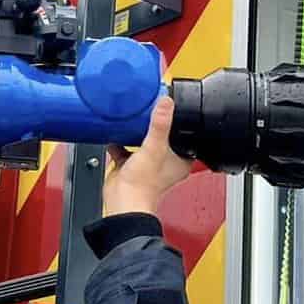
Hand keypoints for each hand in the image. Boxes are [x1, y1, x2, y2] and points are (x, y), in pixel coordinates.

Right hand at [105, 96, 192, 219]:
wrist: (122, 200)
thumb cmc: (143, 185)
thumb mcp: (154, 148)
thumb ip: (160, 124)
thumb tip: (166, 103)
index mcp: (180, 161)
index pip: (186, 136)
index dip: (183, 123)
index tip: (177, 109)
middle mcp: (165, 163)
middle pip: (164, 137)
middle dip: (158, 124)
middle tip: (154, 109)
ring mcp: (147, 164)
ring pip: (145, 142)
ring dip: (140, 131)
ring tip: (137, 117)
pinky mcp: (130, 165)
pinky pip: (126, 149)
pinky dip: (121, 141)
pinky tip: (117, 130)